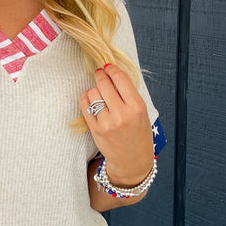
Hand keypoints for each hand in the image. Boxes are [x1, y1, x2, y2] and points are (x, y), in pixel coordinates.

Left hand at [80, 64, 153, 185]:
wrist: (132, 159)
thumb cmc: (138, 133)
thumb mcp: (141, 111)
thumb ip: (128, 94)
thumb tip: (112, 73)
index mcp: (137, 107)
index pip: (121, 79)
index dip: (112, 69)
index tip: (107, 66)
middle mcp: (122, 114)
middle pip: (104, 84)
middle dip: (100, 75)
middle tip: (99, 73)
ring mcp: (107, 122)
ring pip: (93, 93)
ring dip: (94, 89)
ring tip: (99, 93)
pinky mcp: (95, 129)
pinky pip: (85, 105)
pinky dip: (85, 98)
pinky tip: (90, 99)